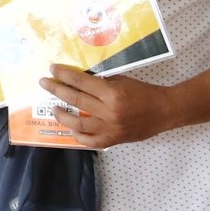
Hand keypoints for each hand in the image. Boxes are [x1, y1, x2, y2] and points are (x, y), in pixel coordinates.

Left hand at [41, 65, 174, 148]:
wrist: (165, 111)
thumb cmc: (145, 93)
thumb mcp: (123, 81)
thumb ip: (102, 82)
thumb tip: (80, 81)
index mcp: (112, 93)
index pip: (81, 82)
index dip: (64, 75)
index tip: (52, 70)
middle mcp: (109, 111)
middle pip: (76, 100)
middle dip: (57, 90)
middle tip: (44, 83)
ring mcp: (110, 128)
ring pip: (78, 123)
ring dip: (62, 115)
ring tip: (55, 108)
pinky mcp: (113, 139)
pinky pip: (90, 141)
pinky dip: (78, 135)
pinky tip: (72, 129)